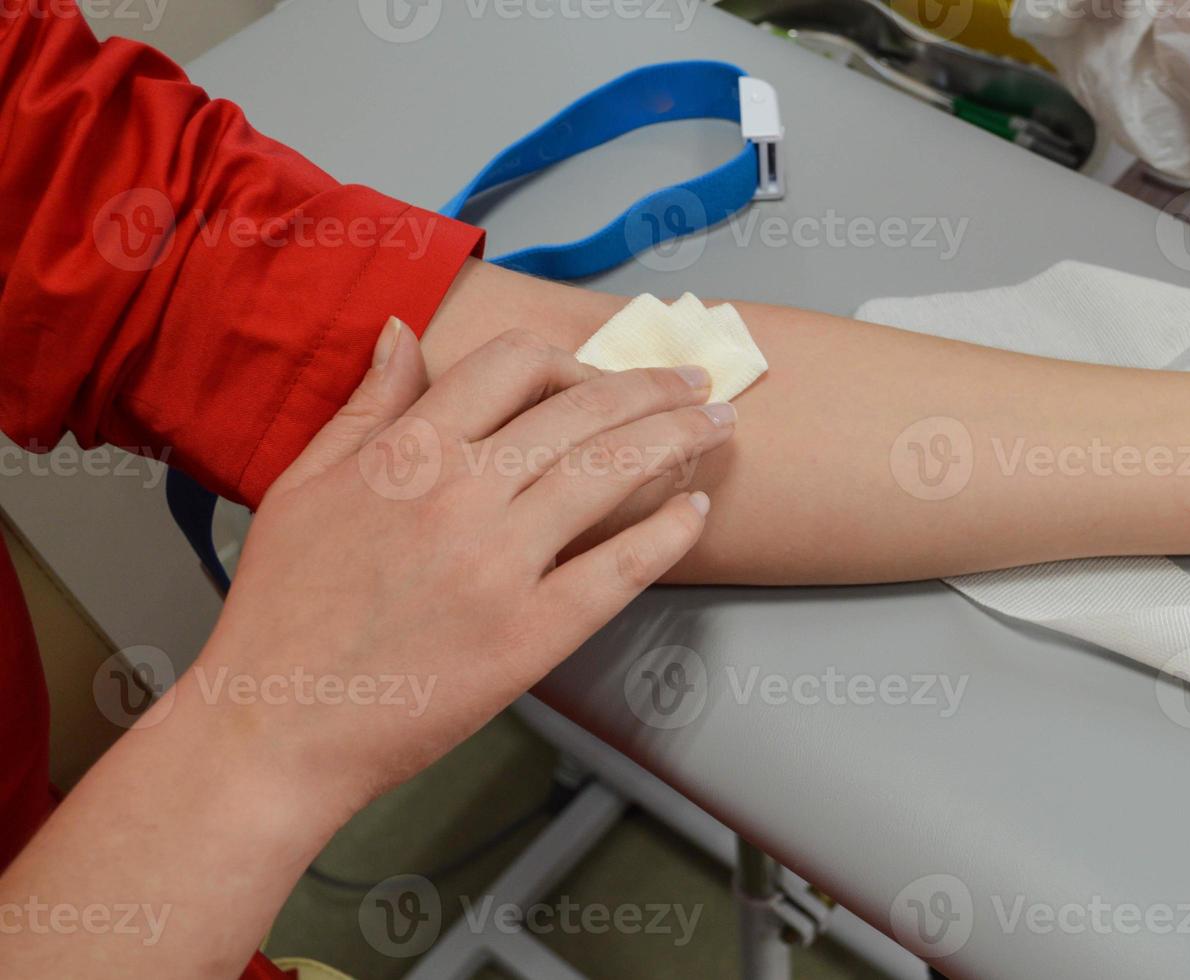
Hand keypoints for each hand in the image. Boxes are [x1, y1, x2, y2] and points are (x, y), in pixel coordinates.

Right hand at [189, 318, 733, 821]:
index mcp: (406, 453)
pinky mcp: (528, 635)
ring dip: (675, 440)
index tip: (605, 372)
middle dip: (652, 388)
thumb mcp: (302, 486)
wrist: (277, 726)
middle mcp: (459, 496)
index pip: (515, 364)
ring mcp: (499, 566)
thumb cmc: (282, 612)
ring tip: (716, 428)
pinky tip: (695, 510)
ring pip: (609, 475)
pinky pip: (617, 571)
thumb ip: (365, 406)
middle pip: (582, 411)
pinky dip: (666, 534)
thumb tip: (404, 332)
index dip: (573, 358)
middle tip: (695, 385)